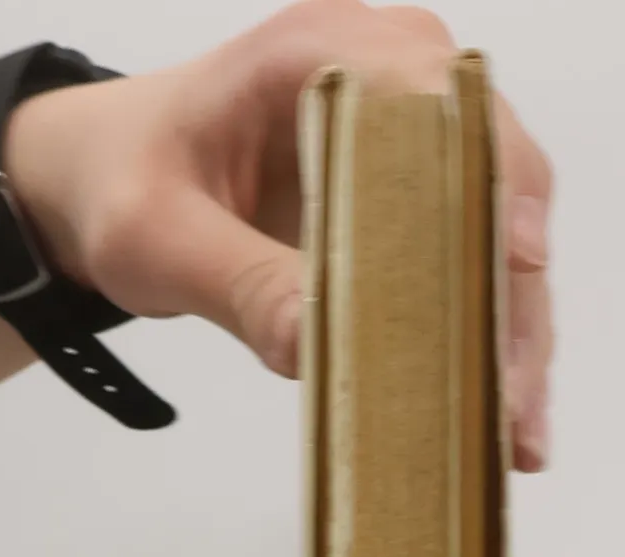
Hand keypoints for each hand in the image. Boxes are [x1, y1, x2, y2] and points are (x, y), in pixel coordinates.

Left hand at [6, 1, 554, 471]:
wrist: (107, 177)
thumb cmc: (125, 184)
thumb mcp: (156, 239)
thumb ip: (238, 284)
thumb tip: (320, 345)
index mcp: (321, 52)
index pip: (438, 107)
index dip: (490, 185)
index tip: (517, 264)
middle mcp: (390, 76)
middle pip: (493, 175)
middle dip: (512, 292)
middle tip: (509, 402)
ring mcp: (414, 136)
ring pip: (501, 228)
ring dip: (513, 333)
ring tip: (517, 435)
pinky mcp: (416, 195)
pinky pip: (473, 262)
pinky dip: (488, 338)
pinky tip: (502, 417)